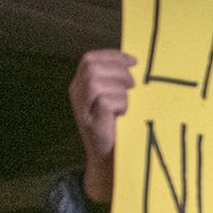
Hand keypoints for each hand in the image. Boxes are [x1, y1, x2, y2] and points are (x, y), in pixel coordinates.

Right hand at [70, 49, 134, 201]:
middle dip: (118, 71)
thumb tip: (135, 63)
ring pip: (96, 82)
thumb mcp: (118, 97)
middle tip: (134, 85)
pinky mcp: (90, 122)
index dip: (112, 56)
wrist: (112, 157)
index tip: (134, 61)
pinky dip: (122, 104)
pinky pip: (106, 101)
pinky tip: (126, 114)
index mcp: (82, 84)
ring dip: (120, 89)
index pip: (90, 59)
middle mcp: (76, 93)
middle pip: (91, 67)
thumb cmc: (120, 124)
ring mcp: (81, 108)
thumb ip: (119, 81)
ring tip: (129, 102)